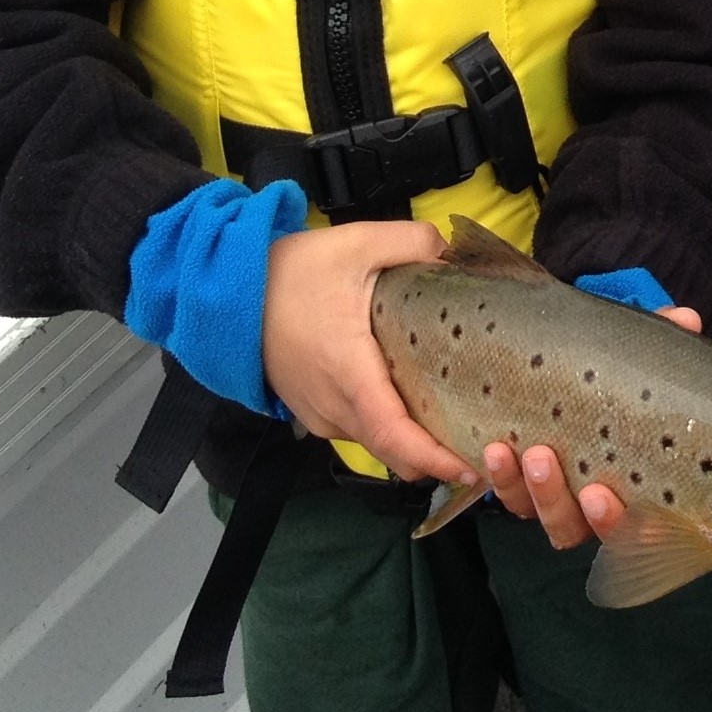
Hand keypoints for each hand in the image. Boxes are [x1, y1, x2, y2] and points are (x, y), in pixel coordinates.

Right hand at [260, 220, 469, 484]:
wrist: (228, 291)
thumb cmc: (289, 272)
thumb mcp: (356, 242)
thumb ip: (413, 242)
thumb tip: (452, 254)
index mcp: (349, 373)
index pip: (394, 435)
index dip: (435, 459)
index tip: (472, 469)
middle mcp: (333, 407)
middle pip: (393, 450)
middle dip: (438, 456)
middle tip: (483, 442)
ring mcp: (319, 415)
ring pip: (377, 443)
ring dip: (414, 443)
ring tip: (458, 422)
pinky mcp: (312, 412)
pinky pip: (358, 431)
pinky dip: (390, 429)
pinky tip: (416, 405)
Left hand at [480, 303, 702, 547]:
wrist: (558, 368)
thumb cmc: (611, 377)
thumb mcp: (632, 357)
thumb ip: (659, 341)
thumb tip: (687, 320)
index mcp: (629, 484)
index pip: (630, 526)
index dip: (613, 522)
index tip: (600, 494)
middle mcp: (588, 503)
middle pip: (572, 526)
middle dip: (554, 499)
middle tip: (543, 458)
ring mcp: (549, 496)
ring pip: (533, 513)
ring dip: (519, 486)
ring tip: (505, 448)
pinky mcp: (514, 481)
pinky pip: (502, 493)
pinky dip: (493, 476)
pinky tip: (488, 450)